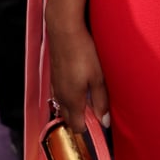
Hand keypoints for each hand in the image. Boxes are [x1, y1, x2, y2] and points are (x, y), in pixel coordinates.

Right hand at [45, 17, 109, 132]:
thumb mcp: (98, 77)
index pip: (76, 126)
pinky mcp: (54, 75)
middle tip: (95, 113)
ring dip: (74, 106)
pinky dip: (69, 95)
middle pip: (68, 118)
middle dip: (80, 119)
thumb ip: (101, 100)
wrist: (65, 31)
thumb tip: (104, 121)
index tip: (99, 124)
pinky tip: (78, 84)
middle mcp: (60, 96)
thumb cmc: (83, 52)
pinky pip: (60, 93)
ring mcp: (55, 85)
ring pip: (63, 105)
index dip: (88, 128)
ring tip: (88, 98)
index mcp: (71, 100)